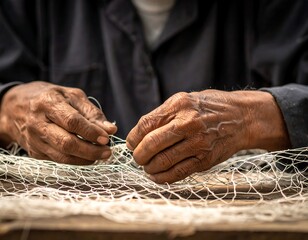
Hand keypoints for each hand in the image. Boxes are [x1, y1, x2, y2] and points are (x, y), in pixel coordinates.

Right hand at [0, 81, 116, 163]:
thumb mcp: (72, 96)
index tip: (107, 138)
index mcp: (48, 103)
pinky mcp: (34, 152)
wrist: (16, 107)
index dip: (91, 132)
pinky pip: (58, 160)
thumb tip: (111, 130)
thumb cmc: (51, 98)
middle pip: (66, 143)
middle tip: (107, 151)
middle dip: (90, 150)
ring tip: (101, 155)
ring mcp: (34, 140)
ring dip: (85, 159)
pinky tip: (87, 156)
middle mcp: (38, 123)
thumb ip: (92, 113)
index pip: (72, 121)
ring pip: (62, 156)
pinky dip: (76, 161)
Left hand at [126, 90, 289, 183]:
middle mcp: (188, 124)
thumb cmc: (209, 108)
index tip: (131, 144)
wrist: (242, 118)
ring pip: (162, 162)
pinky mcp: (205, 160)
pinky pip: (177, 173)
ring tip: (147, 166)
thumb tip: (138, 135)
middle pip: (150, 144)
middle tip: (137, 158)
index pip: (145, 125)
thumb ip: (162, 115)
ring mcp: (198, 143)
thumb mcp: (184, 100)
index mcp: (179, 106)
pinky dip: (162, 178)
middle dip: (138, 155)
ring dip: (148, 168)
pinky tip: (157, 176)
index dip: (133, 138)